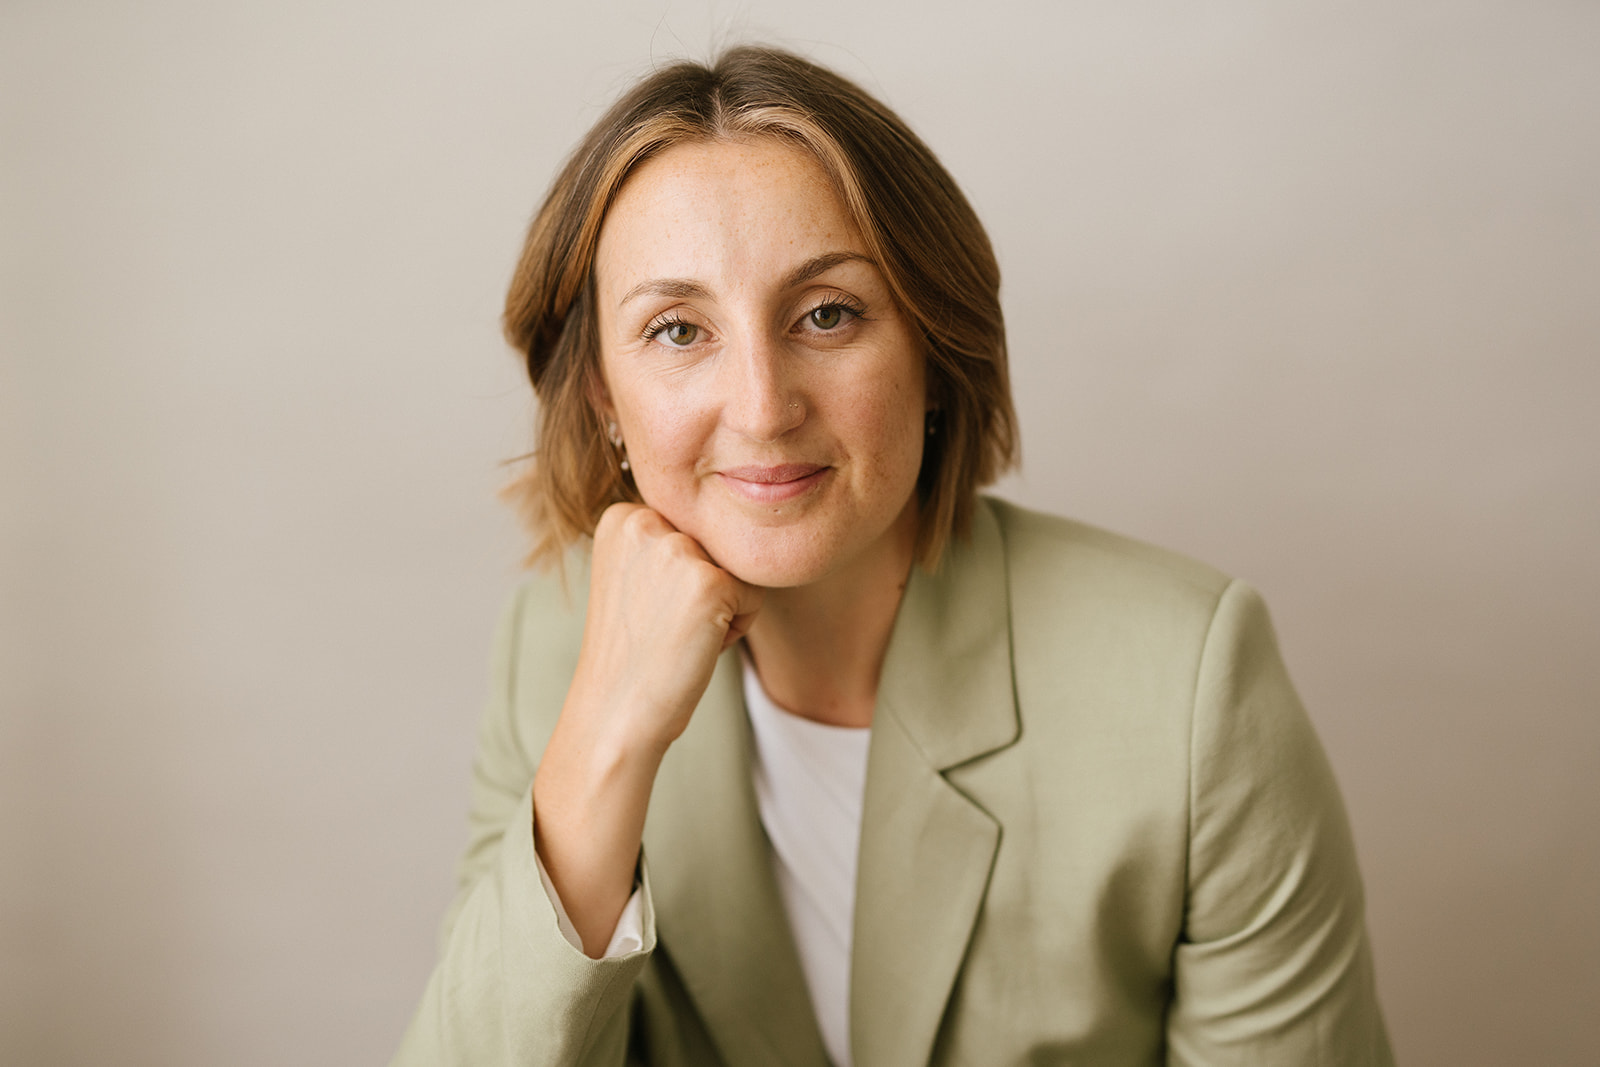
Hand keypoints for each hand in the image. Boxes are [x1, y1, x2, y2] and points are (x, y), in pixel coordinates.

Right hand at [569, 502, 763, 754]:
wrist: (615, 714)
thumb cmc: (632, 654)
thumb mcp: (635, 576)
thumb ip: (667, 540)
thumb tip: (732, 512)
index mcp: (623, 515)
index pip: (692, 530)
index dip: (679, 577)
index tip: (647, 610)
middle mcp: (646, 520)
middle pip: (717, 544)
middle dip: (703, 588)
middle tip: (664, 627)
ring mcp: (678, 549)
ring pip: (738, 568)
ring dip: (721, 607)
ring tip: (678, 636)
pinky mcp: (710, 581)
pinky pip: (755, 596)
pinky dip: (737, 628)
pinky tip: (694, 646)